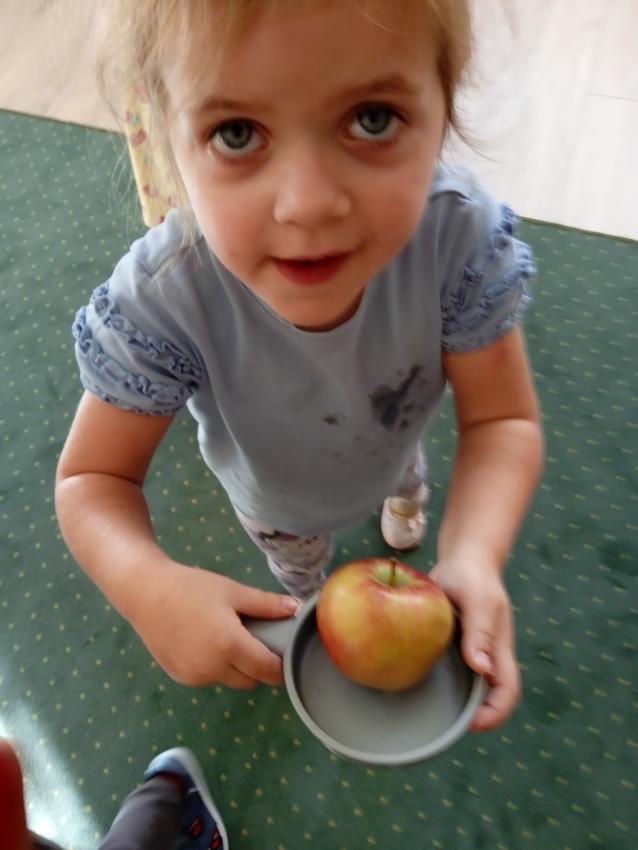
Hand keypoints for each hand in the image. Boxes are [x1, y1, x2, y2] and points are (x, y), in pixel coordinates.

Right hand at [134, 562, 297, 688]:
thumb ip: (266, 604)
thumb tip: (295, 609)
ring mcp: (194, 677)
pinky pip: (209, 678)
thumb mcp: (232, 591)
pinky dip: (215, 667)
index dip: (281, 666)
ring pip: (230, 680)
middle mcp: (212, 668)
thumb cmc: (191, 588)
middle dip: (258, 666)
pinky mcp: (180, 678)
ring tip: (227, 636)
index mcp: (229, 645)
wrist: (145, 594)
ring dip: (236, 667)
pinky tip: (205, 642)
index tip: (284, 654)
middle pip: (251, 680)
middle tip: (255, 639)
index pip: (267, 671)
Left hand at [429, 559, 520, 731]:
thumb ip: (480, 632)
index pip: (507, 692)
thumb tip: (481, 668)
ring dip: (453, 700)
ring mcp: (471, 650)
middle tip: (441, 726)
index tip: (471, 725)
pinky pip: (450, 668)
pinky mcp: (453, 643)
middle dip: (471, 716)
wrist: (464, 558)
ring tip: (425, 708)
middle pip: (488, 696)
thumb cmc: (474, 576)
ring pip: (467, 685)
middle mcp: (486, 655)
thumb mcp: (478, 601)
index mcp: (499, 650)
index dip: (495, 714)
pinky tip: (412, 678)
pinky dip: (437, 678)